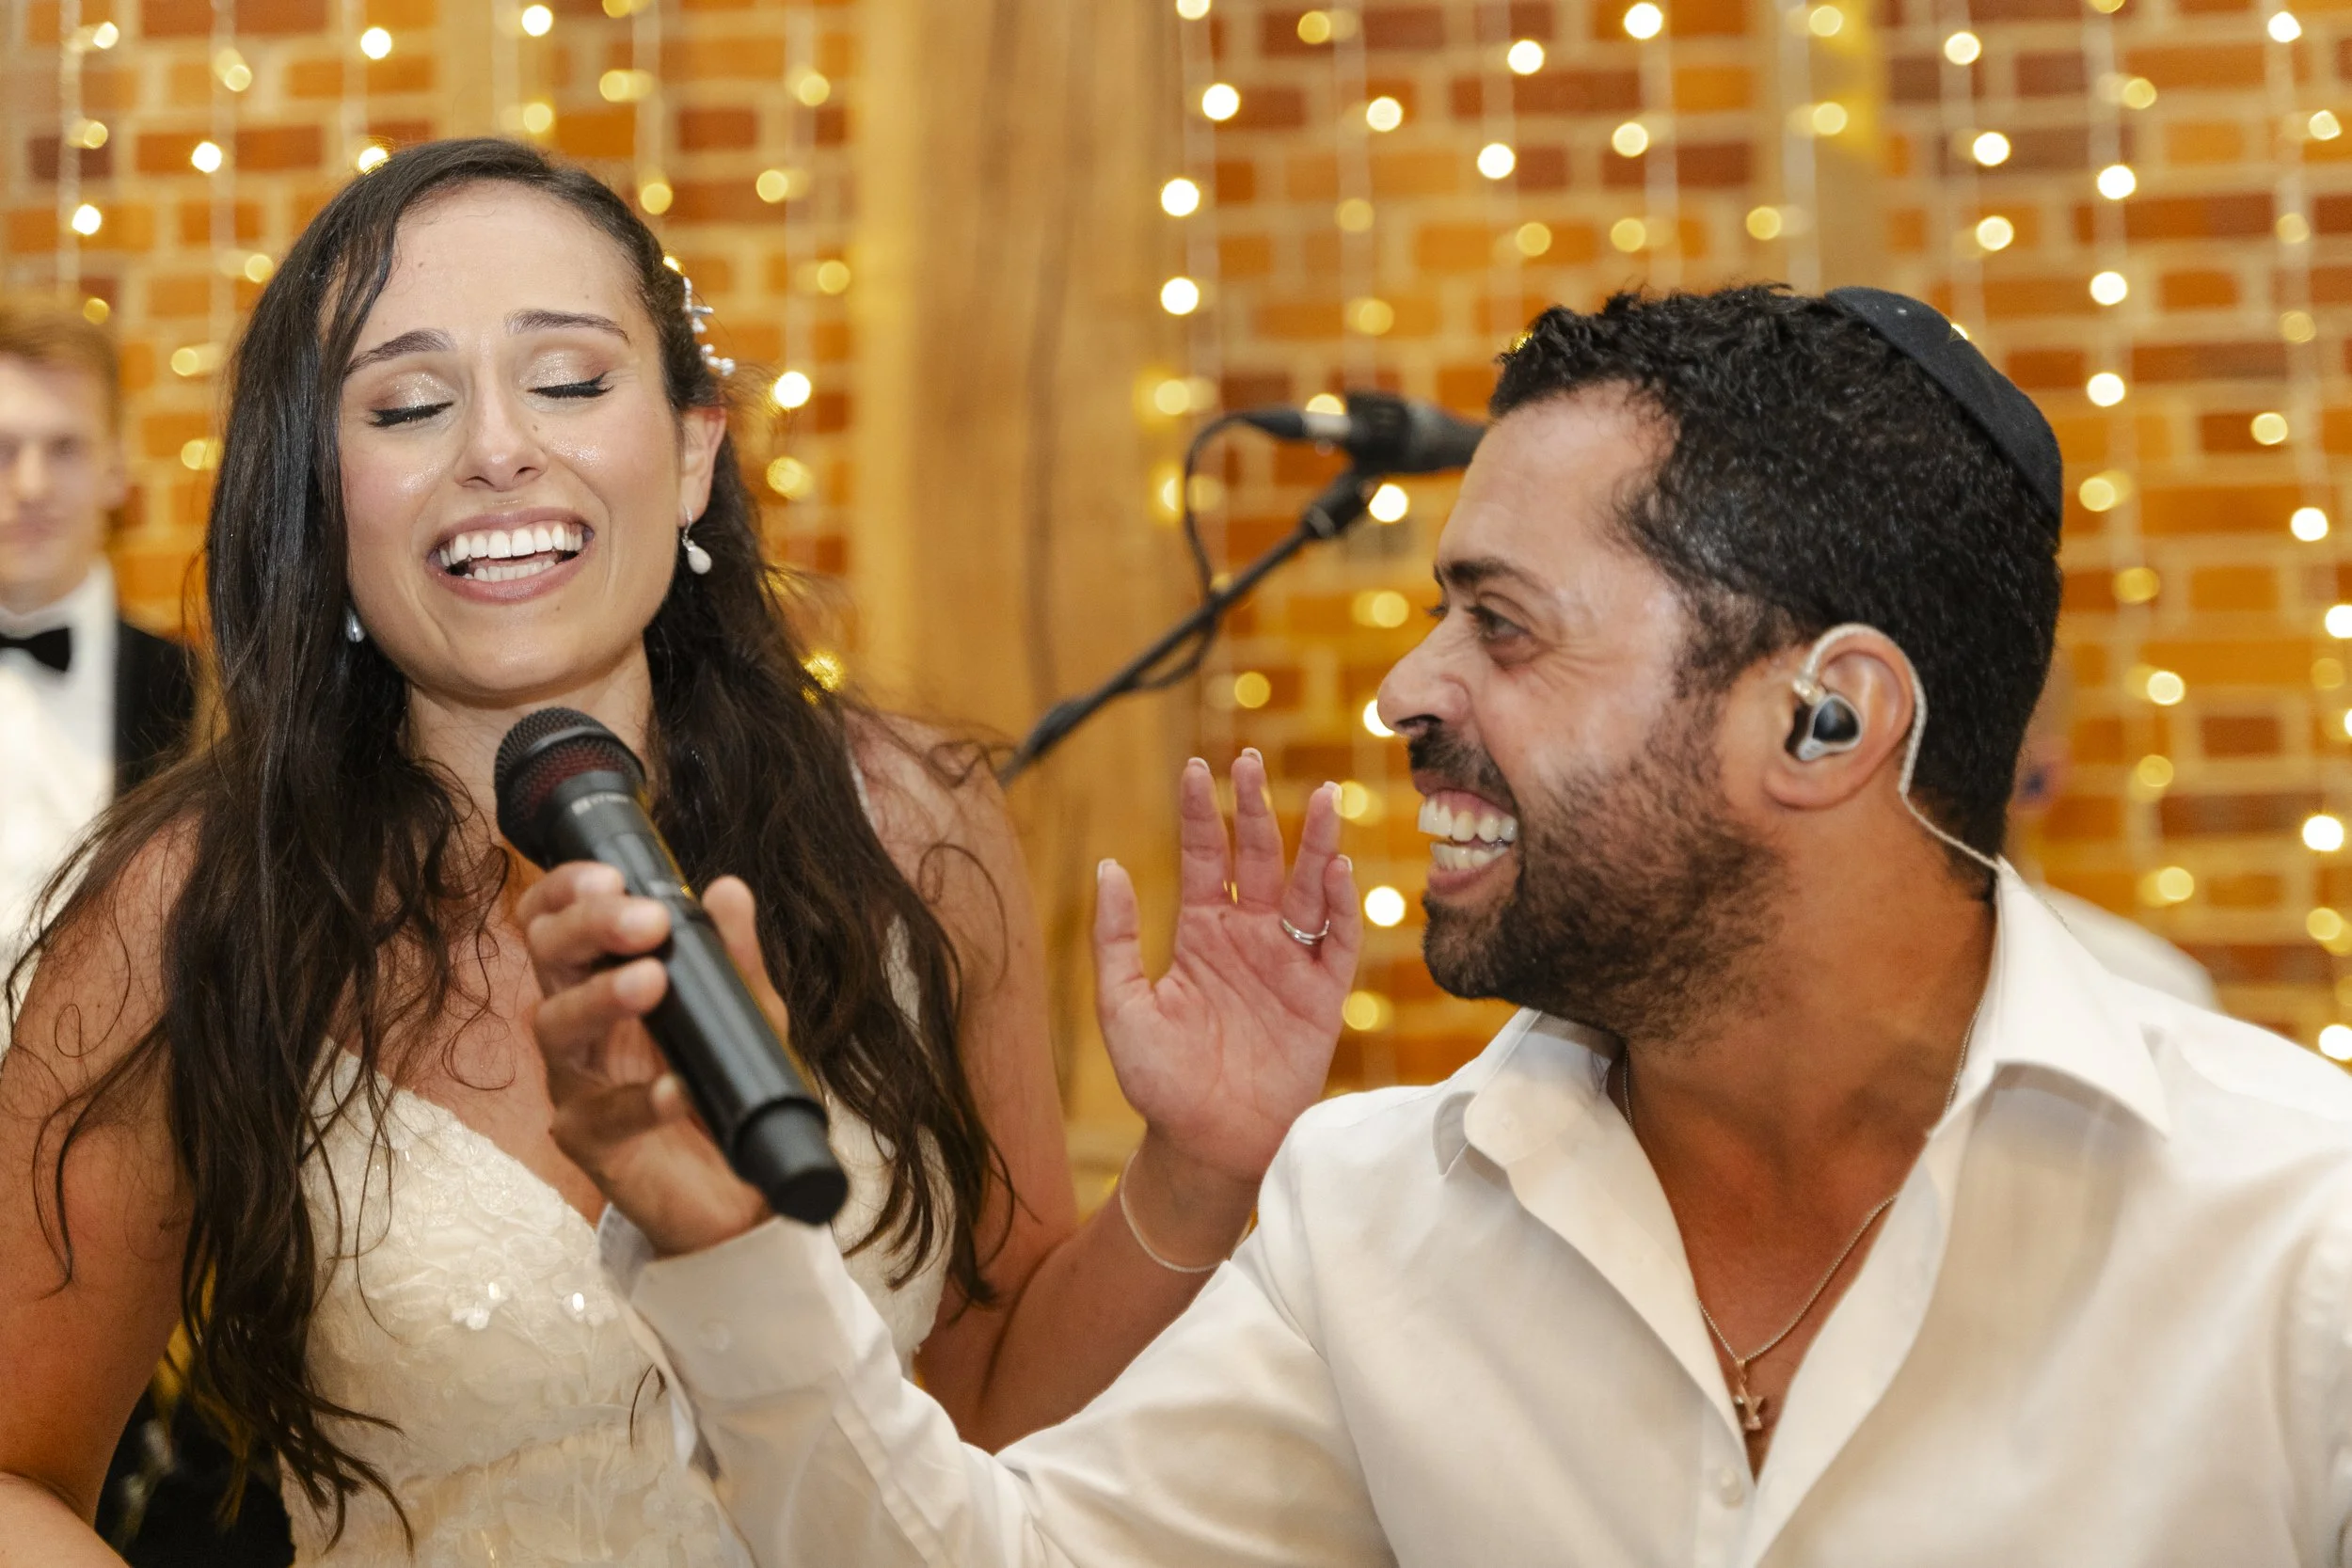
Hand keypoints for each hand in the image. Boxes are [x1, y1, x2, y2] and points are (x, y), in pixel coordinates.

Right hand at [519, 864, 779, 1257]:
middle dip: (588, 929)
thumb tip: (727, 890)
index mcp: (602, 978)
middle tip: (645, 921)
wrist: (736, 1186)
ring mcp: (577, 1083)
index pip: (558, 921)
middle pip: (549, 960)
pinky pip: (602, 1118)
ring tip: (650, 983)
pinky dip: (640, 1101)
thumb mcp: (743, 1011)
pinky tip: (676, 1087)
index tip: (611, 876)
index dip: (568, 891)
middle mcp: (577, 1024)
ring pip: (556, 1028)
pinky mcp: (589, 1144)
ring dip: (601, 999)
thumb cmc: (721, 1083)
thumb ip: (732, 957)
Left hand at [1093, 751, 1360, 1211]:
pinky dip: (1341, 904)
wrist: (1206, 1143)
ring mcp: (1289, 963)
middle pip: (1260, 856)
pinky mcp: (1322, 996)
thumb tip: (1110, 867)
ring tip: (1318, 796)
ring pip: (1308, 887)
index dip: (1202, 813)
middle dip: (1256, 808)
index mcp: (1201, 932)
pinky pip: (1338, 941)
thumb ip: (1116, 939)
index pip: (1207, 857)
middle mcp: (1249, 936)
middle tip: (1250, 760)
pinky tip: (1338, 868)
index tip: (1196, 767)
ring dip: (1314, 842)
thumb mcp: (1121, 1005)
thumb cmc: (1159, 1080)